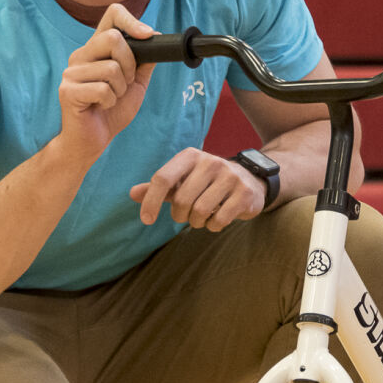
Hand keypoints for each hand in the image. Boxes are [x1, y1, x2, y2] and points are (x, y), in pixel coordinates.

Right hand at [58, 4, 156, 163]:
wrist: (93, 140)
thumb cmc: (112, 110)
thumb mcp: (136, 83)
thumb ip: (144, 61)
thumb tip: (156, 36)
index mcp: (97, 48)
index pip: (112, 15)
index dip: (132, 21)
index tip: (148, 36)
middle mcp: (81, 55)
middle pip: (112, 39)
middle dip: (130, 65)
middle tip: (126, 83)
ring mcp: (71, 72)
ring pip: (111, 68)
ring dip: (120, 89)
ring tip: (111, 98)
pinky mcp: (68, 90)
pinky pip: (102, 89)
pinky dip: (110, 101)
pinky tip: (101, 106)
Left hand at [131, 148, 266, 231]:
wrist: (250, 181)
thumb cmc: (207, 183)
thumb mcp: (183, 181)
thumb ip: (159, 188)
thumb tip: (132, 194)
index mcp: (190, 156)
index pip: (163, 178)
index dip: (150, 201)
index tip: (146, 220)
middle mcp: (211, 162)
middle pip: (181, 200)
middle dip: (180, 215)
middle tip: (186, 215)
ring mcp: (230, 177)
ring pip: (200, 211)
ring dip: (197, 222)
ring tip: (202, 217)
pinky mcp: (244, 193)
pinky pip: (219, 220)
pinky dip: (213, 226)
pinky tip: (217, 219)